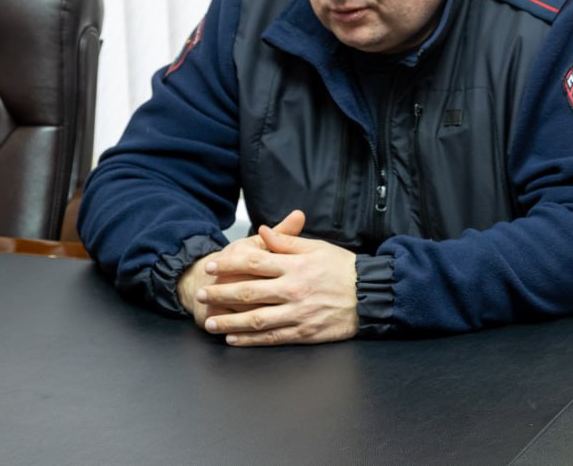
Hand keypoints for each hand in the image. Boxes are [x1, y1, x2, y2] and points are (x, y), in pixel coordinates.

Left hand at [197, 212, 357, 346]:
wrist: (371, 295)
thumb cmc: (344, 269)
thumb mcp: (318, 248)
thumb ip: (288, 242)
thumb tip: (263, 231)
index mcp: (296, 266)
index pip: (254, 262)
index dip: (229, 264)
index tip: (211, 266)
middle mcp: (294, 289)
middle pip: (248, 292)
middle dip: (220, 294)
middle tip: (201, 294)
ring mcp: (298, 313)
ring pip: (255, 319)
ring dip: (229, 322)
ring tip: (210, 322)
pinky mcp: (304, 332)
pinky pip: (272, 338)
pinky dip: (250, 340)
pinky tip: (234, 339)